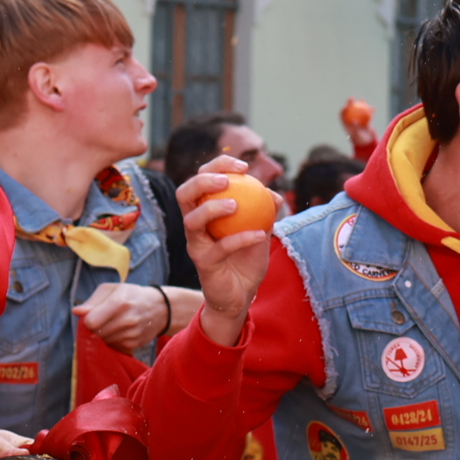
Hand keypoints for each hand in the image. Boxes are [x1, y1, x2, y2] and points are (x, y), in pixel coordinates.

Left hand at [75, 280, 169, 352]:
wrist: (160, 308)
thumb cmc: (131, 295)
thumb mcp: (113, 289)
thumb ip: (92, 300)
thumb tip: (76, 312)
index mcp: (120, 302)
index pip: (91, 322)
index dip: (87, 320)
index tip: (91, 316)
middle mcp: (127, 320)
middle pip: (95, 334)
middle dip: (93, 329)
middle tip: (101, 320)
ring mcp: (131, 334)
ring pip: (103, 342)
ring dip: (102, 335)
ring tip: (111, 324)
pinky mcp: (134, 345)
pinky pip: (112, 346)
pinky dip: (112, 340)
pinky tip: (119, 331)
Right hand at [178, 155, 275, 346]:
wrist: (242, 294)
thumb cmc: (247, 259)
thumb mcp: (261, 231)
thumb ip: (265, 212)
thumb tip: (275, 193)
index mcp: (204, 210)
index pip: (201, 179)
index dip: (217, 166)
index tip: (242, 165)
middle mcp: (194, 225)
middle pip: (184, 194)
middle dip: (202, 181)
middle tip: (227, 180)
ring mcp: (195, 244)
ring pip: (191, 220)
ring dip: (212, 208)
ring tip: (236, 205)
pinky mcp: (203, 264)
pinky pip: (220, 248)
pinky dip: (241, 238)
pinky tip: (261, 234)